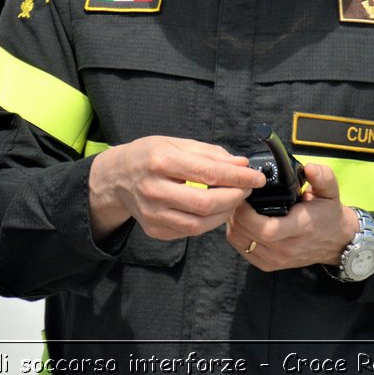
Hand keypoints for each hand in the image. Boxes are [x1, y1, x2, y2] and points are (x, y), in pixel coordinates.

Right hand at [89, 136, 265, 240]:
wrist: (116, 178)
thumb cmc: (149, 156)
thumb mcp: (176, 143)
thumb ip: (210, 153)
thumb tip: (242, 164)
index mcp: (160, 161)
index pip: (208, 172)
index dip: (238, 176)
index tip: (257, 177)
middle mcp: (154, 189)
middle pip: (206, 202)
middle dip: (234, 197)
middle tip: (247, 189)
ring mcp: (153, 214)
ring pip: (200, 224)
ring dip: (224, 213)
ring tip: (233, 199)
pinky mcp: (155, 230)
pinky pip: (190, 231)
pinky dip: (208, 222)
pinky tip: (214, 210)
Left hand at [225, 162, 356, 270]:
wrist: (336, 242)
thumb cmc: (328, 213)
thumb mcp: (331, 191)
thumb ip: (322, 177)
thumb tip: (310, 168)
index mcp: (301, 228)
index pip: (267, 229)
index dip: (246, 213)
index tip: (242, 193)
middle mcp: (287, 247)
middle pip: (248, 234)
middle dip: (235, 213)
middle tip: (235, 194)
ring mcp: (277, 259)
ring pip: (240, 242)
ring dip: (232, 222)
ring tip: (236, 205)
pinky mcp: (269, 265)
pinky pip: (243, 250)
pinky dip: (236, 234)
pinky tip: (239, 220)